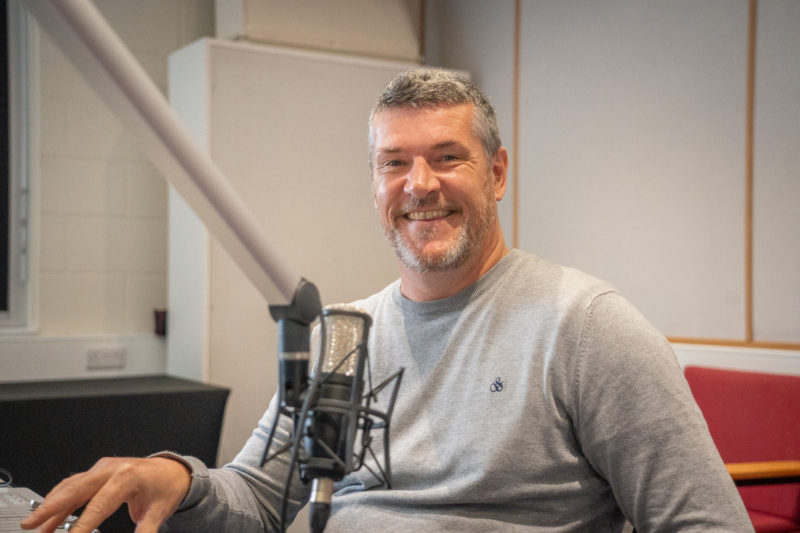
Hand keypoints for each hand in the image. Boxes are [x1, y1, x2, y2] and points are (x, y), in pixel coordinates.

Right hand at [20, 456, 190, 532]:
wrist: (173, 470)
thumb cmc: (167, 488)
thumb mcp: (159, 512)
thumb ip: (145, 531)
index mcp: (128, 476)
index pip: (99, 504)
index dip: (82, 525)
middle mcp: (112, 468)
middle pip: (76, 488)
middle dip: (52, 508)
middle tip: (32, 525)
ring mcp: (103, 468)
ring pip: (71, 486)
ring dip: (51, 505)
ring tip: (35, 525)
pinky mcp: (98, 471)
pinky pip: (75, 485)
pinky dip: (60, 500)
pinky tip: (49, 515)